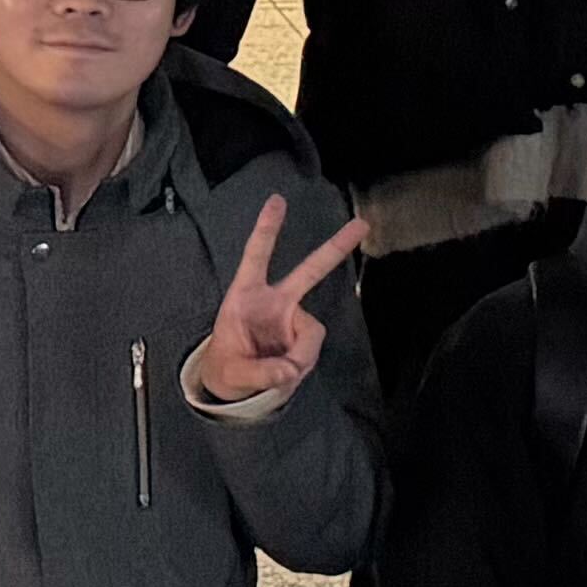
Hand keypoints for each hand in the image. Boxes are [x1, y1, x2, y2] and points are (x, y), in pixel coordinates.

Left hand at [185, 195, 368, 406]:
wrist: (233, 386)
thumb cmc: (225, 368)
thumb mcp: (233, 374)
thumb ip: (261, 373)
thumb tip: (290, 370)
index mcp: (245, 297)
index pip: (256, 256)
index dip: (266, 228)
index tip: (277, 200)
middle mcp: (274, 301)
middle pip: (309, 270)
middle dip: (336, 247)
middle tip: (361, 224)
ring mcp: (291, 318)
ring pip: (312, 333)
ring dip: (299, 356)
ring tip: (276, 371)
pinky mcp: (302, 336)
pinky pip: (311, 349)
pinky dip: (302, 363)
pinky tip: (286, 370)